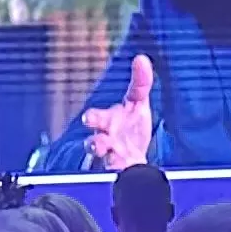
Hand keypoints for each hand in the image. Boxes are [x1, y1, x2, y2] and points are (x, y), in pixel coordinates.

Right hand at [81, 54, 154, 169]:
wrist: (135, 156)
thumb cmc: (131, 126)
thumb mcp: (138, 102)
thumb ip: (140, 82)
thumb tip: (142, 58)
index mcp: (108, 121)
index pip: (97, 118)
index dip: (93, 118)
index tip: (88, 118)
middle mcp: (106, 140)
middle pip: (94, 143)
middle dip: (94, 144)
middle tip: (96, 145)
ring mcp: (112, 157)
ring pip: (104, 162)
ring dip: (108, 162)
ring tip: (113, 160)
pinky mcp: (121, 171)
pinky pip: (117, 173)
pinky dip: (120, 171)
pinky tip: (124, 168)